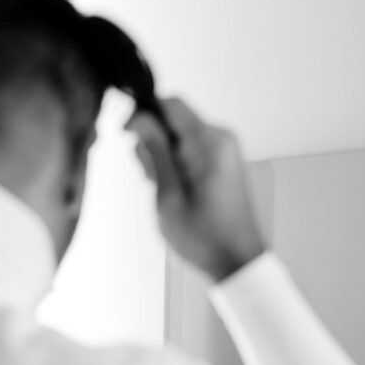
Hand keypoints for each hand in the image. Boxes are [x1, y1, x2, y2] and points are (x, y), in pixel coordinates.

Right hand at [125, 98, 265, 280]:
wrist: (237, 260)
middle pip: (174, 119)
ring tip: (162, 189)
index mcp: (209, 142)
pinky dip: (176, 163)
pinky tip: (173, 190)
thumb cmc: (203, 236)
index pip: (170, 103)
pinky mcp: (224, 162)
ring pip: (180, 136)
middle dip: (152, 141)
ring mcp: (225, 150)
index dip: (143, 114)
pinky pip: (192, 149)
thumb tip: (140, 118)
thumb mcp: (168, 195)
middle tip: (148, 177)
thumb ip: (154, 153)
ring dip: (163, 156)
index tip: (127, 135)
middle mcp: (221, 138)